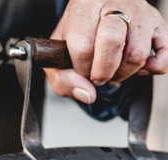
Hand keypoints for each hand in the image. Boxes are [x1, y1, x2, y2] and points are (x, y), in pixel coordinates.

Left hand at [46, 0, 167, 104]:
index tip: (82, 71)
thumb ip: (63, 80)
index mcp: (85, 7)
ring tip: (114, 69)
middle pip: (112, 43)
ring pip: (137, 54)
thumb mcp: (58, 58)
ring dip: (124, 73)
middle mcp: (115, 2)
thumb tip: (89, 94)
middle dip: (103, 72)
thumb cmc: (77, 38)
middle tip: (98, 76)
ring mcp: (141, 12)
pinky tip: (136, 67)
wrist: (95, 14)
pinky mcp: (159, 24)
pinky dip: (150, 70)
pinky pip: (163, 56)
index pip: (84, 46)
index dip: (82, 69)